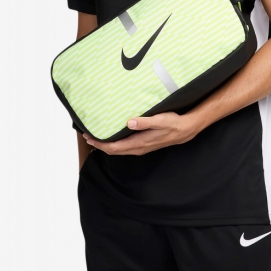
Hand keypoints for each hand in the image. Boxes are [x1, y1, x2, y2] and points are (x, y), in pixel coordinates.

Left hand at [82, 112, 199, 155]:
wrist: (184, 130)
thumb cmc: (172, 123)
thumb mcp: (159, 120)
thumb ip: (144, 122)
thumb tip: (129, 122)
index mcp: (139, 143)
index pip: (115, 147)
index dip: (100, 144)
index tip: (89, 137)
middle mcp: (138, 148)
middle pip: (114, 150)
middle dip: (99, 145)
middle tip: (86, 136)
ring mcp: (140, 147)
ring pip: (119, 150)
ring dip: (106, 145)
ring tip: (95, 136)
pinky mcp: (143, 144)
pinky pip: (124, 147)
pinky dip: (114, 143)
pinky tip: (112, 136)